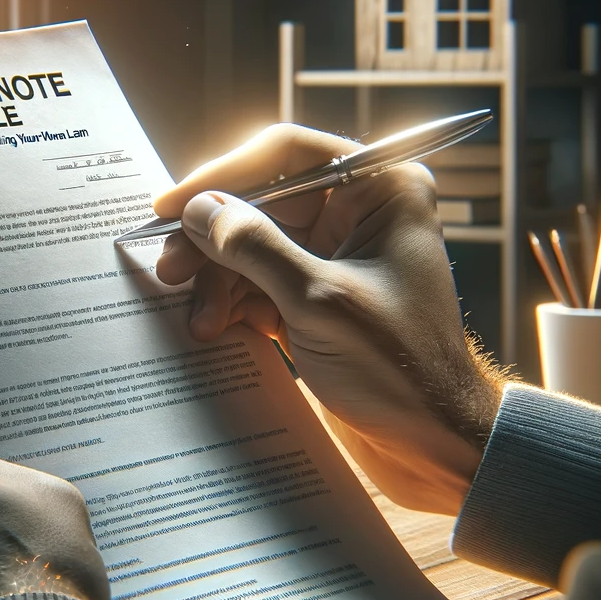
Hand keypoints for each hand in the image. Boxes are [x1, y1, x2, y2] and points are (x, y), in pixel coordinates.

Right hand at [154, 123, 505, 516]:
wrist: (431, 444)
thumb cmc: (400, 368)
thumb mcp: (318, 302)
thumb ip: (254, 248)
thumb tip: (197, 209)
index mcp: (380, 191)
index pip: (286, 154)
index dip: (223, 174)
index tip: (172, 206)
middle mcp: (356, 215)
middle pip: (259, 204)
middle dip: (213, 241)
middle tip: (169, 270)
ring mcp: (332, 259)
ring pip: (251, 247)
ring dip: (217, 281)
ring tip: (201, 322)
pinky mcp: (313, 299)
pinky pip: (256, 285)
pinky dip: (231, 304)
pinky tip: (215, 329)